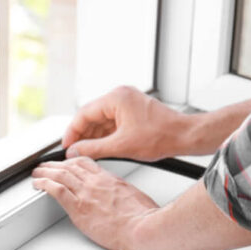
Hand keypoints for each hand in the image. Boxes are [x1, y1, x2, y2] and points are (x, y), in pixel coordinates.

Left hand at [32, 157, 157, 249]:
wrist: (142, 228)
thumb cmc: (144, 218)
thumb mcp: (135, 198)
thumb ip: (123, 195)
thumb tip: (122, 200)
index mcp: (110, 180)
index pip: (86, 164)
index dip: (72, 161)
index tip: (66, 163)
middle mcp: (96, 183)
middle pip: (70, 166)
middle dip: (55, 165)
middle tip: (46, 166)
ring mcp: (86, 193)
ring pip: (60, 175)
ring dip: (45, 172)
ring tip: (36, 173)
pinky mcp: (79, 207)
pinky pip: (57, 190)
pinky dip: (44, 184)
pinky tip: (37, 184)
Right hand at [62, 86, 190, 160]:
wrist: (185, 136)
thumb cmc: (161, 136)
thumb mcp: (121, 146)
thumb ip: (93, 149)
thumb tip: (75, 151)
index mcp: (116, 98)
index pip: (84, 114)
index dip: (72, 132)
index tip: (66, 146)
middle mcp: (120, 96)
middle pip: (92, 116)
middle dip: (82, 135)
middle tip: (74, 152)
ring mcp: (128, 103)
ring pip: (102, 121)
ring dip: (94, 137)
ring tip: (87, 153)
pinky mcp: (133, 112)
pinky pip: (113, 123)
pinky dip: (105, 135)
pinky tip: (101, 148)